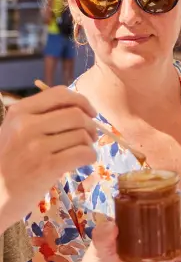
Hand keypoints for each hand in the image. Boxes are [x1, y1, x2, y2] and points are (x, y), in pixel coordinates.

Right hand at [0, 87, 97, 228]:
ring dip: (89, 144)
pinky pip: (83, 153)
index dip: (82, 102)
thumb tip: (81, 110)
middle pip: (76, 115)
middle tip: (91, 137)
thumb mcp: (14, 132)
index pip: (60, 94)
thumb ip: (40, 118)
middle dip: (91, 125)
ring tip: (82, 151)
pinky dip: (90, 157)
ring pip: (82, 135)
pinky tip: (84, 162)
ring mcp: (36, 147)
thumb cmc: (7, 164)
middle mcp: (26, 125)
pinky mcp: (47, 167)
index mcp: (19, 112)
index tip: (90, 113)